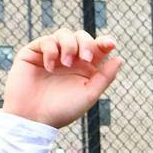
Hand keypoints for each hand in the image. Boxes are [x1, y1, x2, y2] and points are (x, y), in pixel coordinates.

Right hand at [1, 30, 122, 128]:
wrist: (32, 118)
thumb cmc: (61, 110)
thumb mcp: (88, 95)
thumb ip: (104, 77)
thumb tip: (119, 59)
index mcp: (84, 68)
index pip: (97, 48)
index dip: (105, 42)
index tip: (110, 44)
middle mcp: (69, 59)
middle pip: (82, 36)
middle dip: (86, 43)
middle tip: (85, 58)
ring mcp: (51, 54)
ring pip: (64, 34)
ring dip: (69, 45)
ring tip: (66, 63)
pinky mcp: (33, 53)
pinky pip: (46, 40)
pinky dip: (51, 50)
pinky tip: (50, 67)